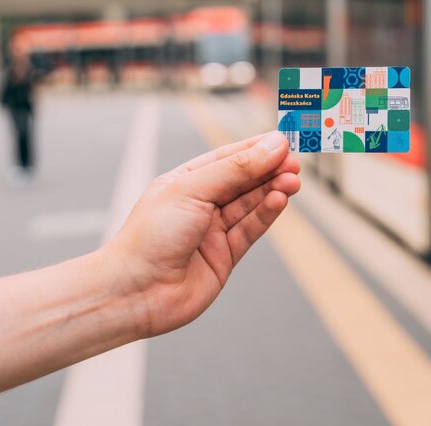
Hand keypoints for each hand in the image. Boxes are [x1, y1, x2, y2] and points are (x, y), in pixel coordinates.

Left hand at [103, 131, 299, 337]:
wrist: (135, 291)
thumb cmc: (151, 235)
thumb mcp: (193, 190)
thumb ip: (236, 169)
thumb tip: (272, 146)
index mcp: (185, 182)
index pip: (227, 158)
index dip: (256, 149)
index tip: (283, 139)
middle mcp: (200, 205)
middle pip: (243, 181)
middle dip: (269, 170)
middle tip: (295, 161)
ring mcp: (213, 232)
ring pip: (250, 205)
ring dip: (272, 190)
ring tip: (293, 180)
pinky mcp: (225, 257)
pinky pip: (251, 229)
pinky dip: (267, 214)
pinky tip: (280, 199)